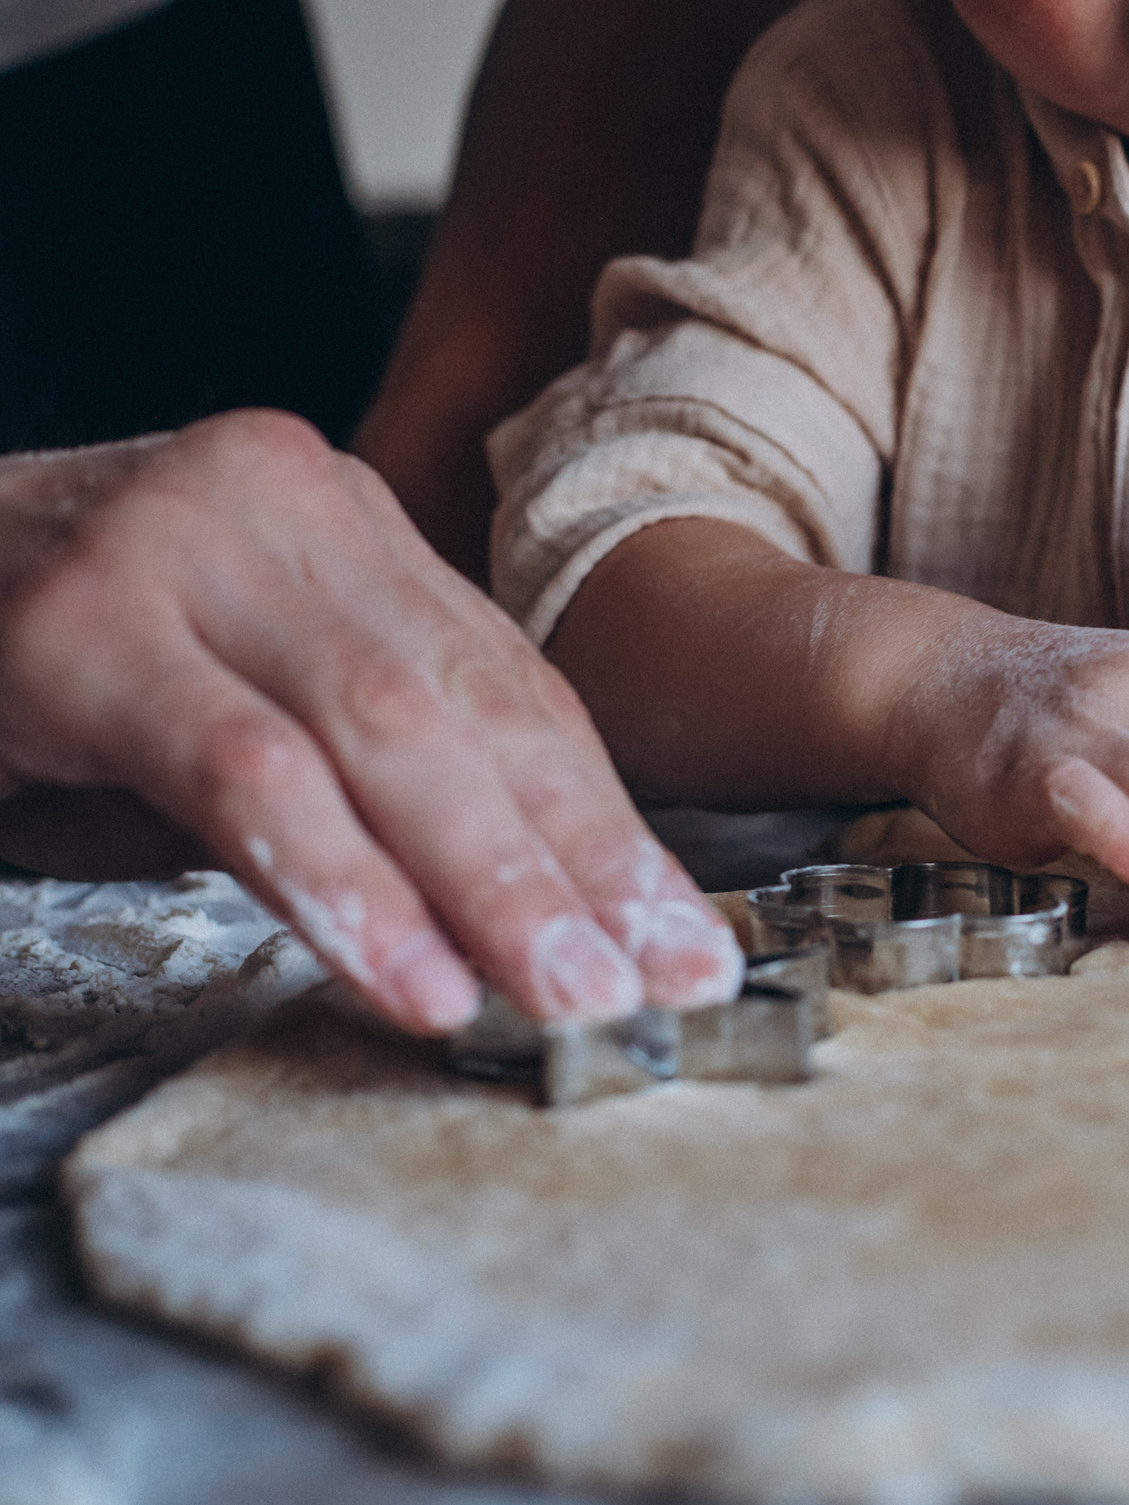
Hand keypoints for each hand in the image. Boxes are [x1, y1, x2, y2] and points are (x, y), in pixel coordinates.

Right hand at [0, 413, 741, 1032]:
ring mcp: (175, 546)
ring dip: (485, 886)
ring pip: (380, 737)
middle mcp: (280, 503)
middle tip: (658, 981)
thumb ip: (376, 747)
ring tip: (564, 994)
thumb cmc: (60, 648)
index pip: (512, 687)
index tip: (684, 937)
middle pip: (469, 711)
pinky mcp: (78, 624)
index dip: (608, 823)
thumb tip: (541, 897)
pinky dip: (340, 883)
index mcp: (344, 518)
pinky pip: (244, 773)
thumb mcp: (245, 672)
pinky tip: (409, 975)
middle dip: (578, 864)